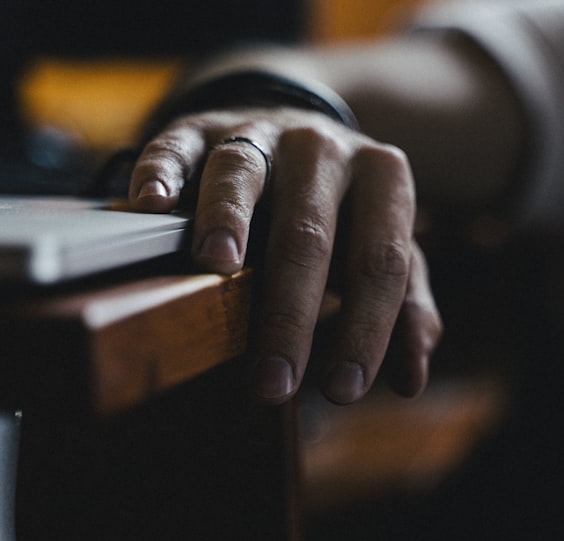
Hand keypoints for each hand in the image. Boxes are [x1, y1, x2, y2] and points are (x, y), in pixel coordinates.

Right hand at [128, 107, 441, 404]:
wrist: (301, 131)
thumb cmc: (346, 213)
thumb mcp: (384, 251)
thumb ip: (406, 309)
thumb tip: (410, 379)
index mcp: (383, 178)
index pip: (381, 261)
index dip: (366, 328)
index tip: (342, 388)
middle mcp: (323, 147)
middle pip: (309, 232)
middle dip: (289, 313)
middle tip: (272, 381)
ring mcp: (259, 132)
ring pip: (241, 174)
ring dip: (227, 219)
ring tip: (216, 268)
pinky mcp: (200, 129)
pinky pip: (178, 145)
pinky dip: (162, 170)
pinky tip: (153, 203)